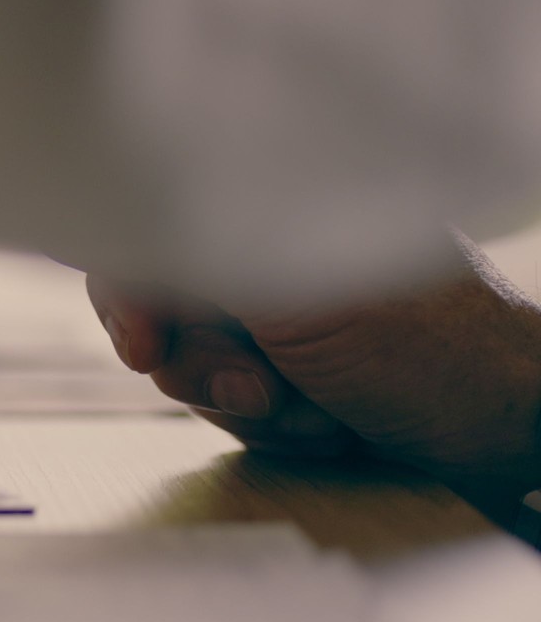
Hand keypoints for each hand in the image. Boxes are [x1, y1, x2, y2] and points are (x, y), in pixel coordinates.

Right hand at [87, 234, 540, 524]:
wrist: (515, 432)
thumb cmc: (434, 356)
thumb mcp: (300, 300)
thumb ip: (200, 251)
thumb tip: (120, 204)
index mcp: (278, 189)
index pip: (146, 224)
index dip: (130, 292)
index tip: (144, 346)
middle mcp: (272, 233)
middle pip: (159, 300)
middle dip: (203, 363)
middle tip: (264, 390)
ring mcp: (283, 299)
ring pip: (189, 354)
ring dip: (242, 400)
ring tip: (313, 412)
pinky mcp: (294, 351)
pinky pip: (226, 389)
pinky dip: (265, 419)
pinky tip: (321, 422)